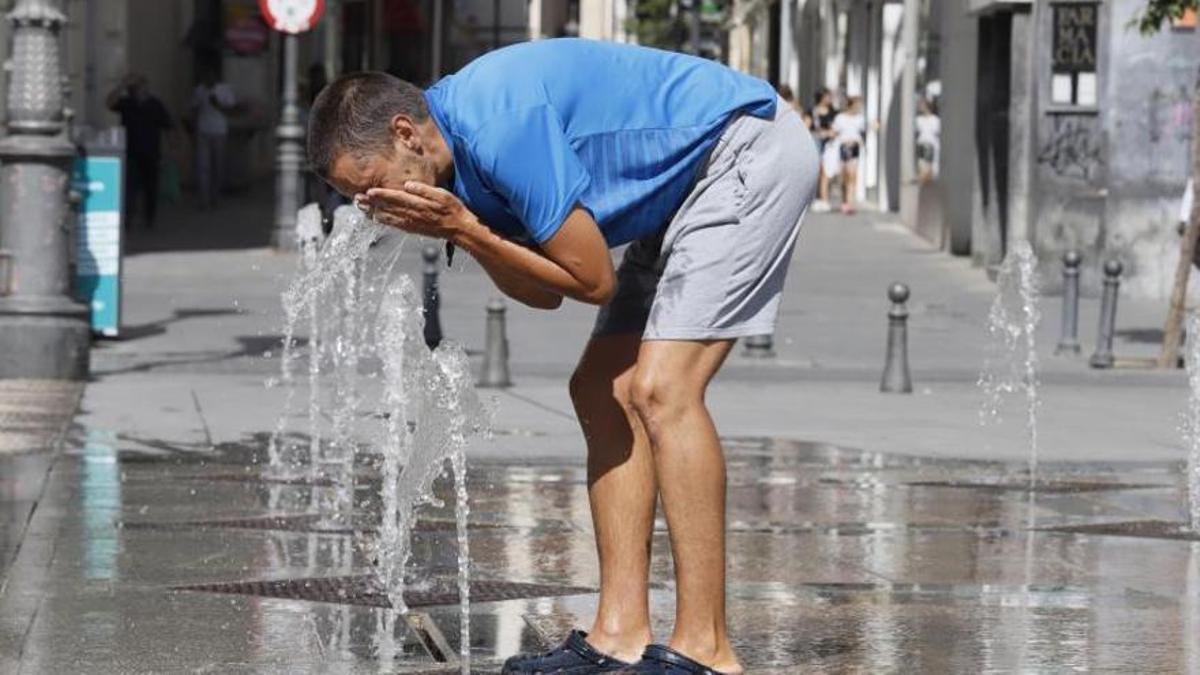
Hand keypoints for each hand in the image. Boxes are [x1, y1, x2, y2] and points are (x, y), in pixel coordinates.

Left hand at [360, 182, 479, 241]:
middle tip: (356, 198)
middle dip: (371, 203)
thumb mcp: (442, 194)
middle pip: (388, 207)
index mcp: (418, 204)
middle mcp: (412, 214)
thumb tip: (408, 184)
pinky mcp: (412, 229)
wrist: (459, 229)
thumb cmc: (452, 209)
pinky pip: (394, 224)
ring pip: (388, 217)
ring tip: (360, 207)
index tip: (368, 191)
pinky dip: (383, 221)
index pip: (396, 197)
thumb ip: (424, 190)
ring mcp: (411, 223)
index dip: (381, 194)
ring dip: (373, 211)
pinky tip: (375, 218)